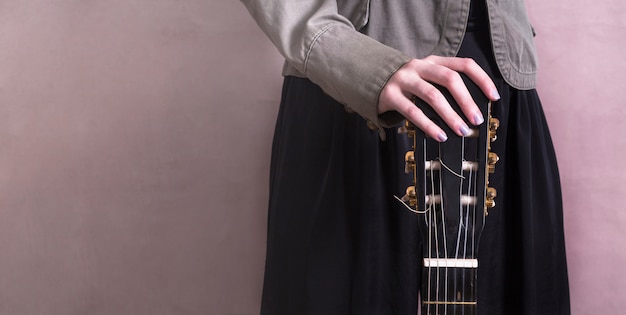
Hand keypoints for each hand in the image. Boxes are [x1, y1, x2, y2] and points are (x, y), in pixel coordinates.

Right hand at [378, 56, 499, 141]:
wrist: (369, 78)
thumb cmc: (406, 84)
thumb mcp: (425, 78)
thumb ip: (443, 86)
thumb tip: (470, 109)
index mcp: (433, 61)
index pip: (464, 65)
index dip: (482, 80)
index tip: (493, 97)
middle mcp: (419, 67)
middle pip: (450, 79)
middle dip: (467, 101)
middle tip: (476, 120)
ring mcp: (404, 79)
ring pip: (433, 95)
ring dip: (450, 115)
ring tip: (461, 131)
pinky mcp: (390, 95)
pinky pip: (413, 112)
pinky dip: (429, 125)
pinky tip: (439, 135)